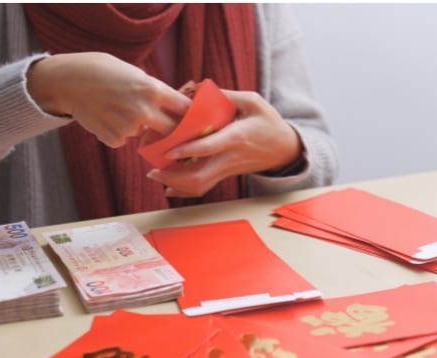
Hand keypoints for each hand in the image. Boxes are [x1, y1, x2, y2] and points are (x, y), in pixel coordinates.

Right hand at [26, 52, 190, 147]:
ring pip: (146, 135)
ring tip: (120, 110)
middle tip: (177, 132)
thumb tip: (176, 109)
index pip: (186, 109)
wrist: (69, 81)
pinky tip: (106, 117)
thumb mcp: (136, 74)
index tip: (197, 120)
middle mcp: (144, 111)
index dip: (192, 115)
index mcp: (153, 90)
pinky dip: (120, 133)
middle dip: (177, 132)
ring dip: (140, 129)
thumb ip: (156, 92)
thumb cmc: (105, 72)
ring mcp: (129, 128)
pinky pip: (126, 140)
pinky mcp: (114, 139)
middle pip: (174, 131)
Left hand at [145, 90, 302, 197]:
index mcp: (236, 137)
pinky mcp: (225, 175)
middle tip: (152, 170)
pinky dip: (184, 189)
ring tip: (154, 175)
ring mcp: (227, 169)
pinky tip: (168, 186)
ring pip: (200, 185)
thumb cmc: (268, 122)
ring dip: (176, 184)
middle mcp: (229, 158)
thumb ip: (227, 95)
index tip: (168, 151)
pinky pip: (203, 187)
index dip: (188, 150)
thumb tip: (197, 90)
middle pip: (200, 176)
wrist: (284, 149)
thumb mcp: (253, 101)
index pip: (209, 147)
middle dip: (173, 177)